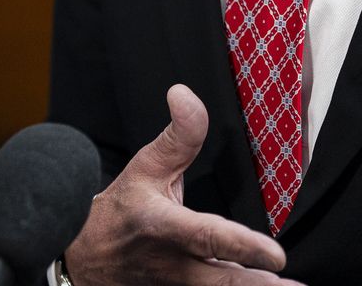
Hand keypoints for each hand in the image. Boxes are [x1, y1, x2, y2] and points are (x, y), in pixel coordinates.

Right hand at [63, 85, 304, 285]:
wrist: (85, 262)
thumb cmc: (120, 212)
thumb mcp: (144, 168)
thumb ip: (177, 136)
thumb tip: (184, 93)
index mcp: (163, 226)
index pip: (208, 237)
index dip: (243, 246)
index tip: (276, 255)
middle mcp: (172, 264)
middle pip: (221, 282)